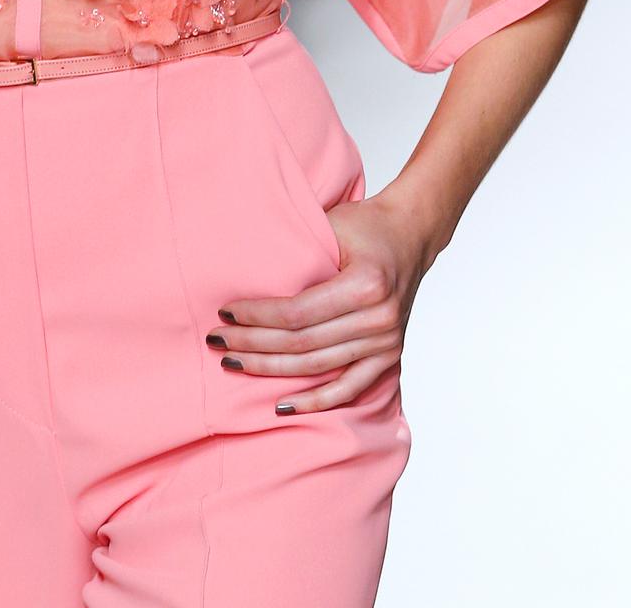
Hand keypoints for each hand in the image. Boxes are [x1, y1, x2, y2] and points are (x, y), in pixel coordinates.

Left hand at [206, 193, 432, 414]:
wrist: (412, 234)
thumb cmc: (367, 225)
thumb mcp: (334, 224)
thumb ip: (301, 251)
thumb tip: (247, 275)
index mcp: (366, 285)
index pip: (298, 312)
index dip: (258, 316)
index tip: (225, 313)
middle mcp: (379, 319)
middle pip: (303, 344)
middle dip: (255, 345)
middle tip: (218, 341)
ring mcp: (386, 343)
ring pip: (319, 368)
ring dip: (273, 370)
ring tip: (235, 364)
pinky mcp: (389, 356)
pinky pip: (350, 388)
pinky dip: (317, 401)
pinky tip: (283, 405)